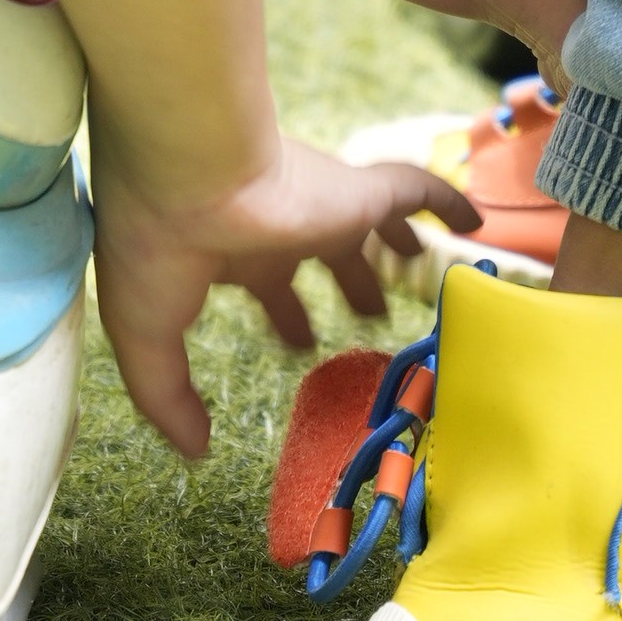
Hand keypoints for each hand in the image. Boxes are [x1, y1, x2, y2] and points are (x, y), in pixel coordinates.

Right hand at [89, 132, 472, 457]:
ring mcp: (322, 204)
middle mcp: (279, 225)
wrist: (187, 170)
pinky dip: (447, 199)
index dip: (287, 318)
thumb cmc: (157, 247)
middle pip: (324, 255)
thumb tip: (196, 450)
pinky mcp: (357, 189)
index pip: (266, 285)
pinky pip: (418, 188)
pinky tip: (474, 219)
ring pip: (371, 222)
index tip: (301, 344)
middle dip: (346, 285)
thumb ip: (168, 398)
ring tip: (416, 265)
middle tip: (371, 316)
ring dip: (392, 245)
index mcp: (230, 252)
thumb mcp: (147, 337)